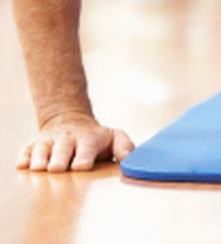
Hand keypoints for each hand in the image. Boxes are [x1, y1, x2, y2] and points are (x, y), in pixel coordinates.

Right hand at [16, 111, 134, 171]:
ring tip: (40, 167)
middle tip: (57, 168)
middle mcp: (68, 139)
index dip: (84, 157)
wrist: (71, 122)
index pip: (87, 148)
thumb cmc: (96, 138)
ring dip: (41, 158)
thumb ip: (125, 147)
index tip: (81, 166)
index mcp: (88, 139)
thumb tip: (127, 159)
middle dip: (60, 159)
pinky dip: (24, 157)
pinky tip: (23, 164)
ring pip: (42, 149)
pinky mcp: (33, 145)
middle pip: (62, 150)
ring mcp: (49, 141)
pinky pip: (26, 150)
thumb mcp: (115, 137)